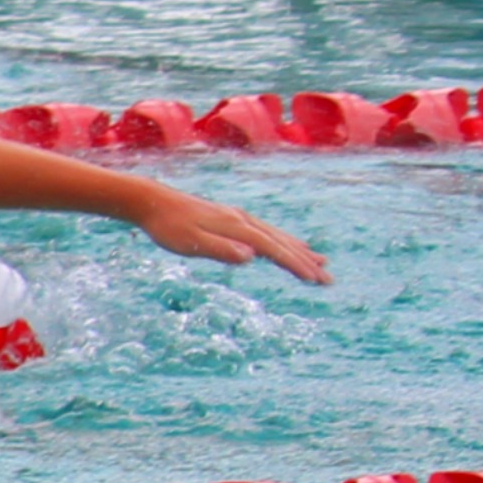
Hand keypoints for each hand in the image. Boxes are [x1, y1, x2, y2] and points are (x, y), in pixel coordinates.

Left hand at [132, 186, 330, 283]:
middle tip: (329, 280)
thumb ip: (220, 250)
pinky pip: (266, 232)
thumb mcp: (190, 243)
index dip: (296, 266)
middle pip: (282, 243)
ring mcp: (239, 218)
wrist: (154, 203)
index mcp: (238, 228)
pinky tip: (288, 244)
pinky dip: (283, 240)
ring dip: (300, 251)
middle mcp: (244, 221)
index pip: (274, 250)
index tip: (316, 280)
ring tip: (321, 262)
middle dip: (306, 262)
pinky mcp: (232, 219)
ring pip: (277, 236)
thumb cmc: (169, 227)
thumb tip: (251, 256)